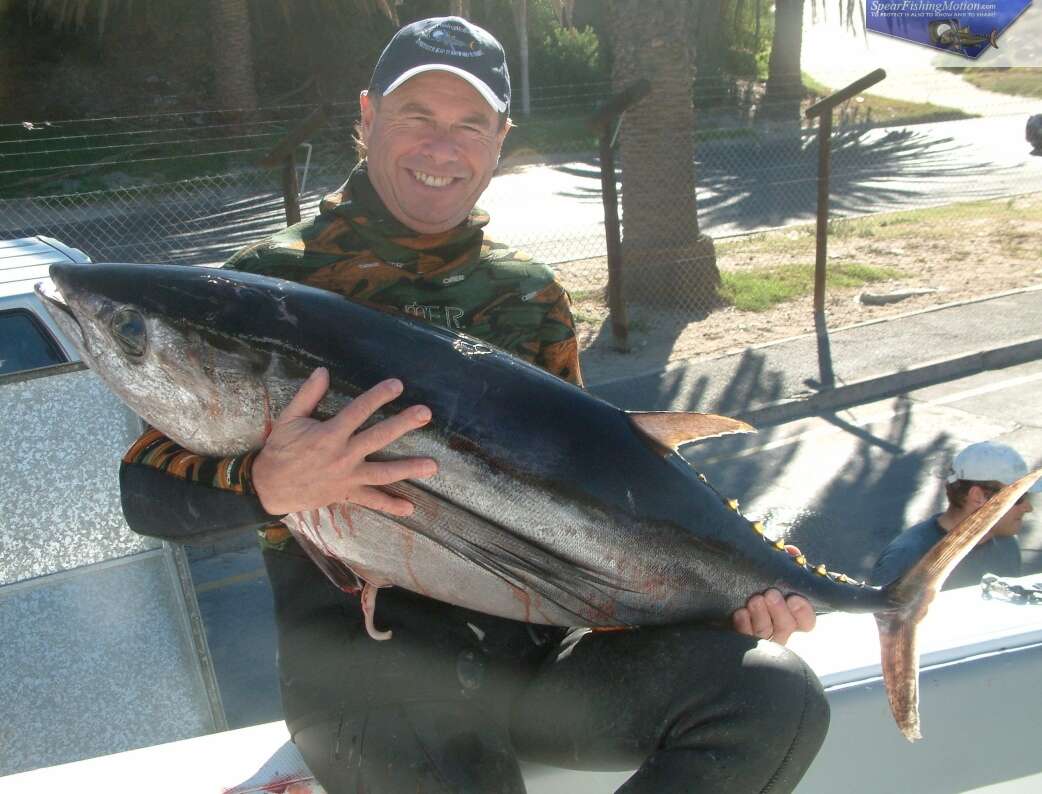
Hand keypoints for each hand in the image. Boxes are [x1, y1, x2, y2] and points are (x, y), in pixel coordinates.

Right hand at [251, 368, 436, 515]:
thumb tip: (323, 371)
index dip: (378, 396)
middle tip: (425, 414)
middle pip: (378, 437)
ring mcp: (347, 477)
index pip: (359, 410)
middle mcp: (343, 455)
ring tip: (433, 465)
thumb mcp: (288, 419)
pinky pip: (371, 501)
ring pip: (383, 472)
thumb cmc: (279, 450)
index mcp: (329, 434)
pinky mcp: (346, 494)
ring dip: (408, 469)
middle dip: (403, 424)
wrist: (268, 487)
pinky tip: (409, 508)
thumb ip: (307, 395)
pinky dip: (390, 506)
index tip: (398, 385)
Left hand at [732, 547, 815, 644]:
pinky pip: (745, 637)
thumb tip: (791, 551)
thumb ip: (785, 560)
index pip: (806, 622)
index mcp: (790, 613)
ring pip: (766, 633)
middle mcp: (777, 627)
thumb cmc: (755, 578)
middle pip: (786, 628)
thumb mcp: (770, 567)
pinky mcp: (741, 637)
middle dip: (780, 611)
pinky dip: (744, 624)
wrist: (724, 586)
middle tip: (771, 594)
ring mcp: (759, 636)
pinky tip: (740, 612)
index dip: (803, 612)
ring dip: (761, 616)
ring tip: (755, 600)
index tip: (794, 598)